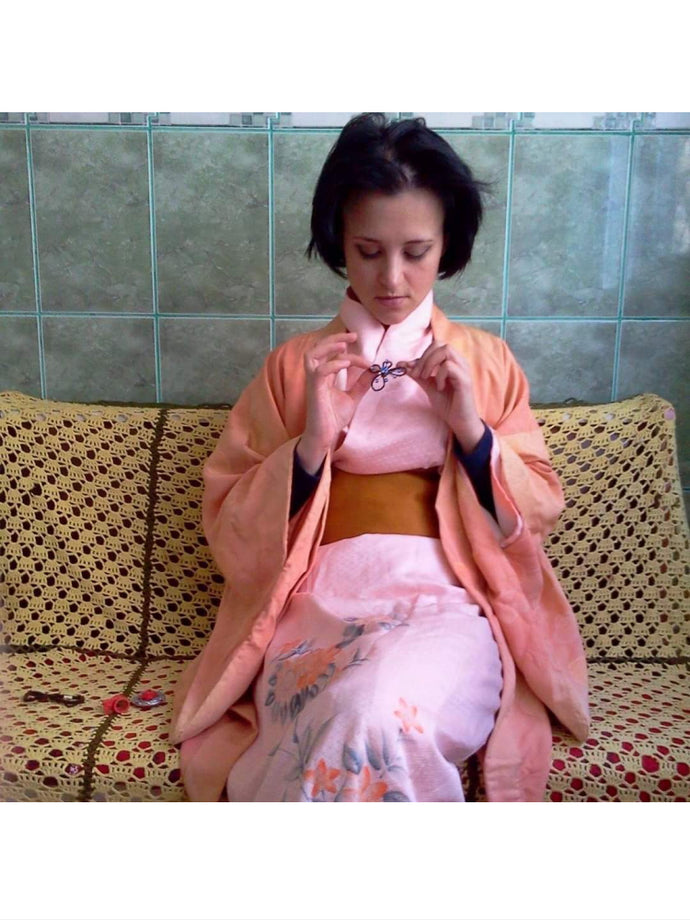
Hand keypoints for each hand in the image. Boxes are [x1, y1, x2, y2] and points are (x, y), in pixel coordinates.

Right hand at [297, 332, 371, 472]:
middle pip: (318, 348)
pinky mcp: (314, 390)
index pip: (334, 355)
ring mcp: (313, 382)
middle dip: (334, 338)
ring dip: (328, 346)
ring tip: (344, 344)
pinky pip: (318, 371)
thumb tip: (375, 370)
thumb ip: (362, 383)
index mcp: (324, 375)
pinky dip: (332, 364)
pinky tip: (346, 364)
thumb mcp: (353, 397)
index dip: (351, 354)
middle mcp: (316, 375)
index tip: (369, 362)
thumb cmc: (334, 418)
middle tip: (353, 335)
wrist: (325, 436)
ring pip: (311, 354)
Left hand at [398, 342, 484, 452]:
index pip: (435, 346)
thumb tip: (402, 364)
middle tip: (417, 375)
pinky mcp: (465, 379)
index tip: (407, 368)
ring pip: (446, 350)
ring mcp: (464, 369)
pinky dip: (439, 376)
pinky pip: (449, 367)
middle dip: (424, 358)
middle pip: (440, 344)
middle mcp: (460, 362)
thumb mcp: (428, 387)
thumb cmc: (448, 404)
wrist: (460, 422)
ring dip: (430, 364)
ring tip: (426, 379)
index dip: (420, 356)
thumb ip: (418, 375)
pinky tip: (439, 387)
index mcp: (452, 361)